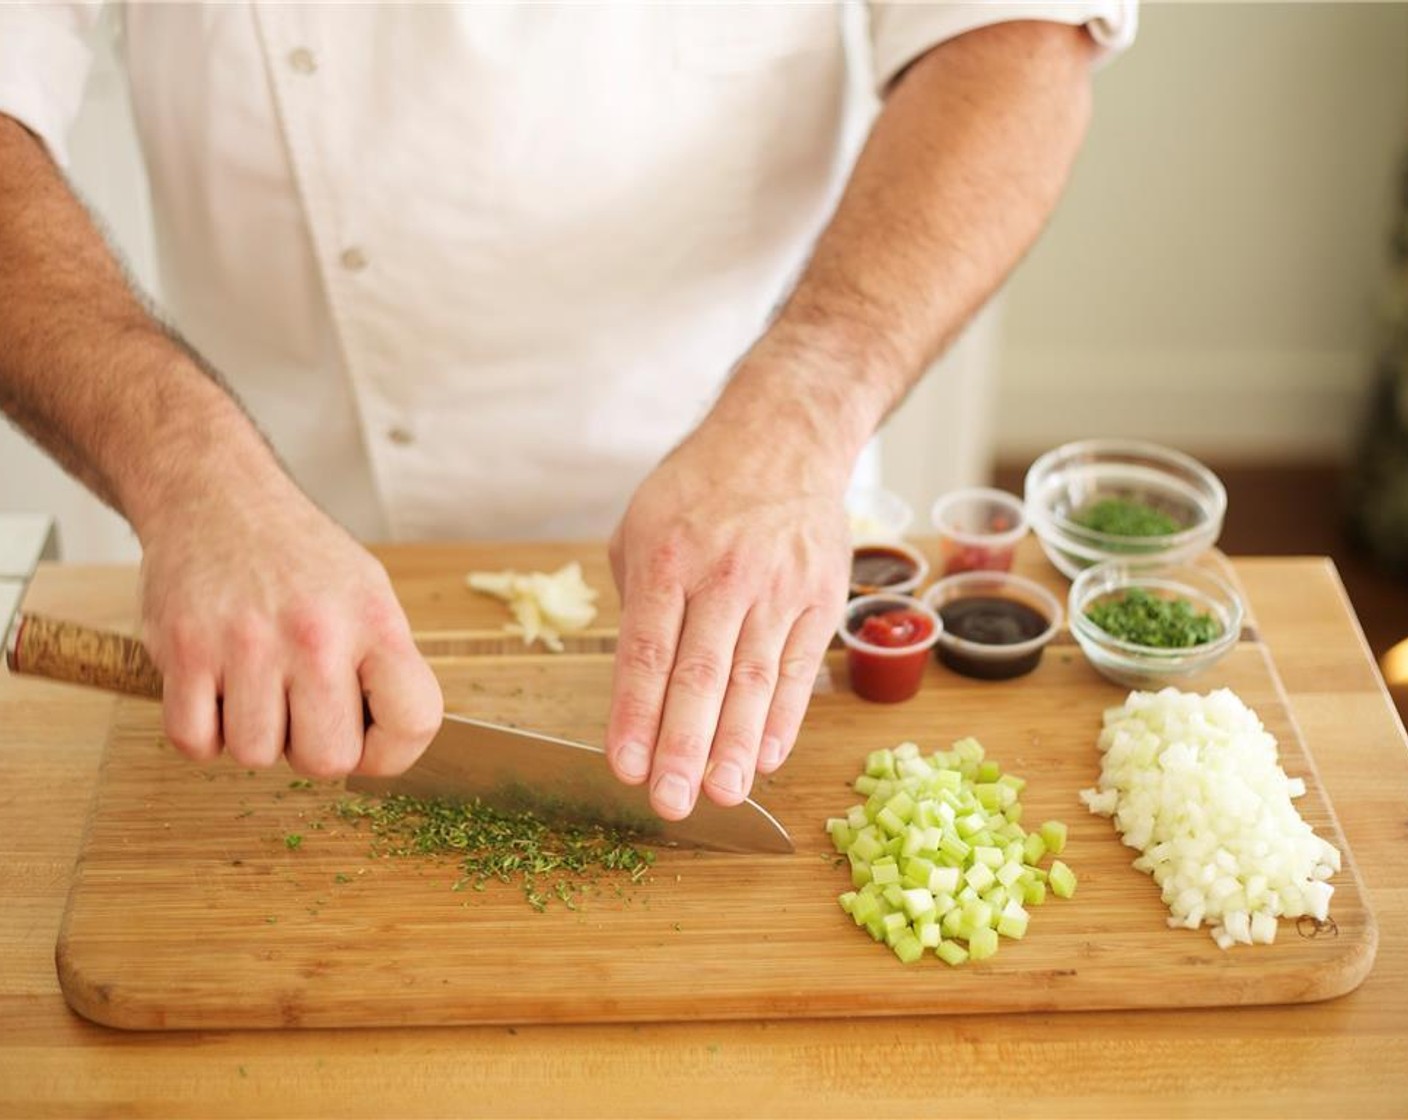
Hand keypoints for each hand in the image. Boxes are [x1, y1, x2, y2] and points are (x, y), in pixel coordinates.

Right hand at [137, 481, 442, 777]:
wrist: (217, 496)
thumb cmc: (297, 556)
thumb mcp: (368, 593)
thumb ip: (383, 666)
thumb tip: (390, 741)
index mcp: (375, 621)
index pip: (414, 722)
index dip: (392, 752)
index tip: (367, 741)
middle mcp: (317, 634)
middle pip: (328, 761)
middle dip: (310, 749)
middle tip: (298, 709)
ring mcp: (248, 644)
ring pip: (255, 756)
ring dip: (251, 735)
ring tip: (254, 686)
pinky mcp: (185, 650)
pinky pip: (195, 742)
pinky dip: (201, 732)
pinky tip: (215, 690)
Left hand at [605, 415, 850, 819]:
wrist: (783, 438)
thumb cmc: (699, 490)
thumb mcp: (639, 527)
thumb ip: (636, 602)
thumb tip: (637, 684)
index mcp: (667, 557)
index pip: (647, 651)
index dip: (634, 715)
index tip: (624, 768)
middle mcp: (724, 575)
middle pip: (700, 676)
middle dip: (684, 747)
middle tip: (671, 803)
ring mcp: (778, 588)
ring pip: (754, 681)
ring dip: (736, 746)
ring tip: (722, 796)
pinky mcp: (820, 597)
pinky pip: (798, 668)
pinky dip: (782, 718)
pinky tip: (765, 759)